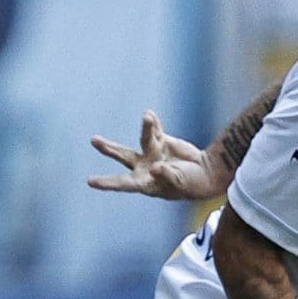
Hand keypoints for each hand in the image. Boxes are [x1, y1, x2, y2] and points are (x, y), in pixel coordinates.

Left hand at [87, 112, 219, 199]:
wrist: (207, 173)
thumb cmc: (192, 185)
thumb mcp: (180, 183)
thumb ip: (166, 176)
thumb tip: (154, 167)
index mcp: (145, 183)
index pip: (123, 183)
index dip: (107, 183)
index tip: (90, 182)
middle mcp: (145, 167)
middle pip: (124, 157)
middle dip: (109, 149)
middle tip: (94, 141)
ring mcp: (153, 154)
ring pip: (143, 138)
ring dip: (145, 127)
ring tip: (147, 117)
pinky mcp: (163, 142)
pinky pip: (155, 130)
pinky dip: (153, 123)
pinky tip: (150, 114)